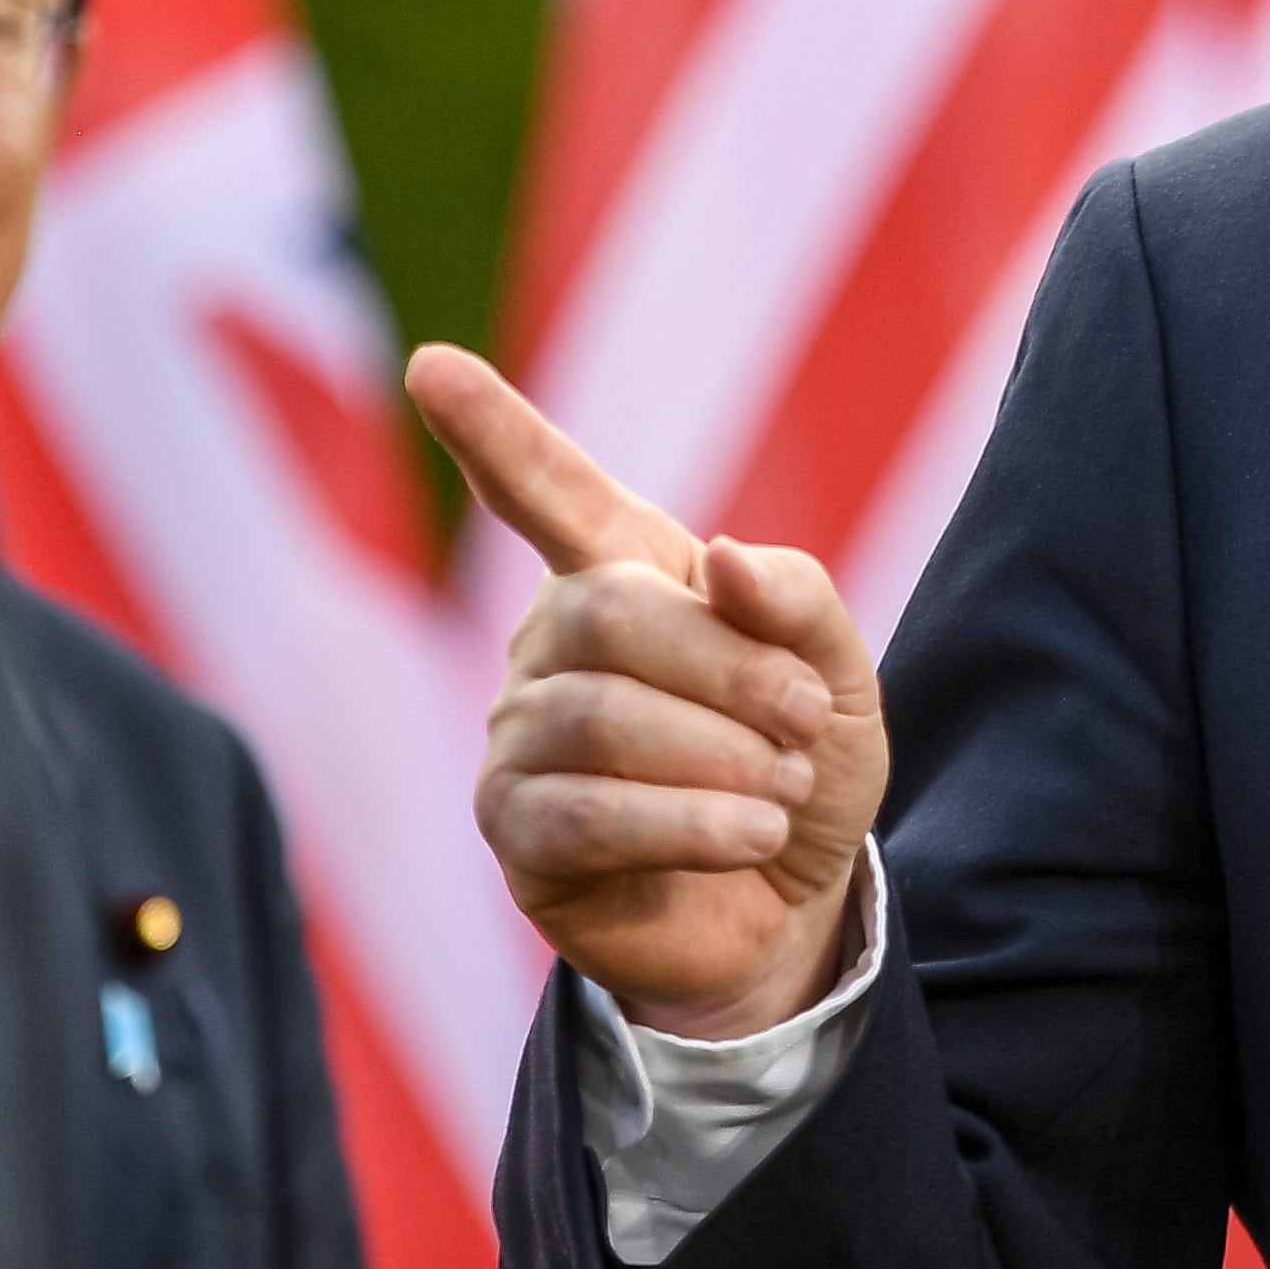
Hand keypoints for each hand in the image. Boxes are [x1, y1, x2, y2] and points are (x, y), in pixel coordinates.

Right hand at [409, 344, 888, 1040]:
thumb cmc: (800, 765)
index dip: (490, 428)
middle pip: (608, 611)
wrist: (792, 904)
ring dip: (720, 756)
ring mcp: (519, 737)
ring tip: (785, 792)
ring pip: (599, 716)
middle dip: (728, 667)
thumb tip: (719, 555)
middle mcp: (548, 643)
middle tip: (806, 721)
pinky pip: (586, 811)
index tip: (430, 364)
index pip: (544, 487)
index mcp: (620, 573)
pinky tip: (752, 835)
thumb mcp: (839, 675)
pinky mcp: (517, 832)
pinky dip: (688, 821)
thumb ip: (798, 601)